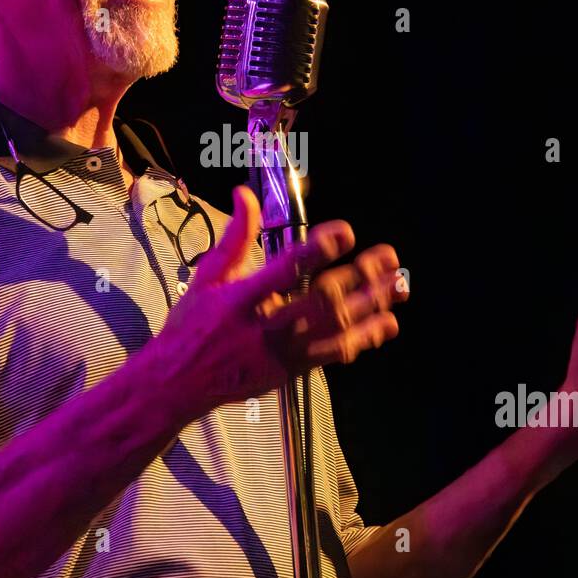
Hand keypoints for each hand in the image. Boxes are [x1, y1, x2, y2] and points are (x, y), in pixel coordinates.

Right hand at [144, 185, 406, 421]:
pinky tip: (387, 323)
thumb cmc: (191, 325)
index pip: (284, 270)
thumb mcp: (206, 277)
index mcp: (239, 299)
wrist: (177, 383)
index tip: (345, 232)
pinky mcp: (291, 371)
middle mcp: (264, 327)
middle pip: (321, 300)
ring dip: (371, 306)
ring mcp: (281, 353)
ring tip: (399, 285)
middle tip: (389, 257)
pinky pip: (334, 354)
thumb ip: (234, 237)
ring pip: (335, 328)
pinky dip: (364, 339)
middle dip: (359, 277)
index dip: (317, 251)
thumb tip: (245, 194)